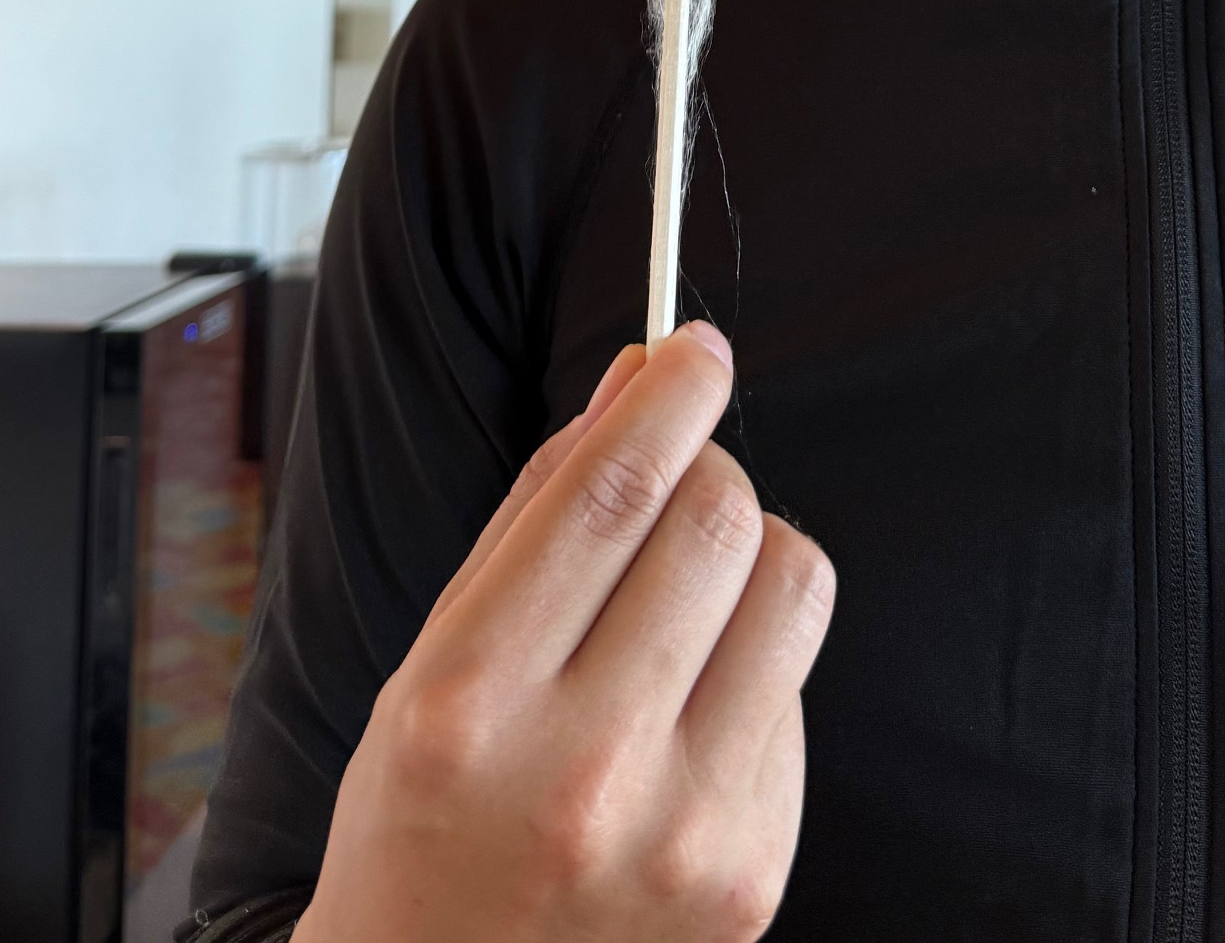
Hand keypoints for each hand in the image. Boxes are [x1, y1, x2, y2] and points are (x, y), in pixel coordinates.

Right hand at [297, 324, 834, 941]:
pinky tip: (688, 705)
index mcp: (472, 702)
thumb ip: (536, 511)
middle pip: (716, 522)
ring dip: (753, 549)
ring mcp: (682, 833)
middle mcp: (583, 771)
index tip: (695, 349)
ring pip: (792, 587)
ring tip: (693, 589)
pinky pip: (797, 691)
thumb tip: (636, 381)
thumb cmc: (427, 819)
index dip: (672, 394)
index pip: (611, 493)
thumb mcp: (432, 659)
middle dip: (710, 463)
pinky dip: (754, 662)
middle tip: (681, 474)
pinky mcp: (754, 873)